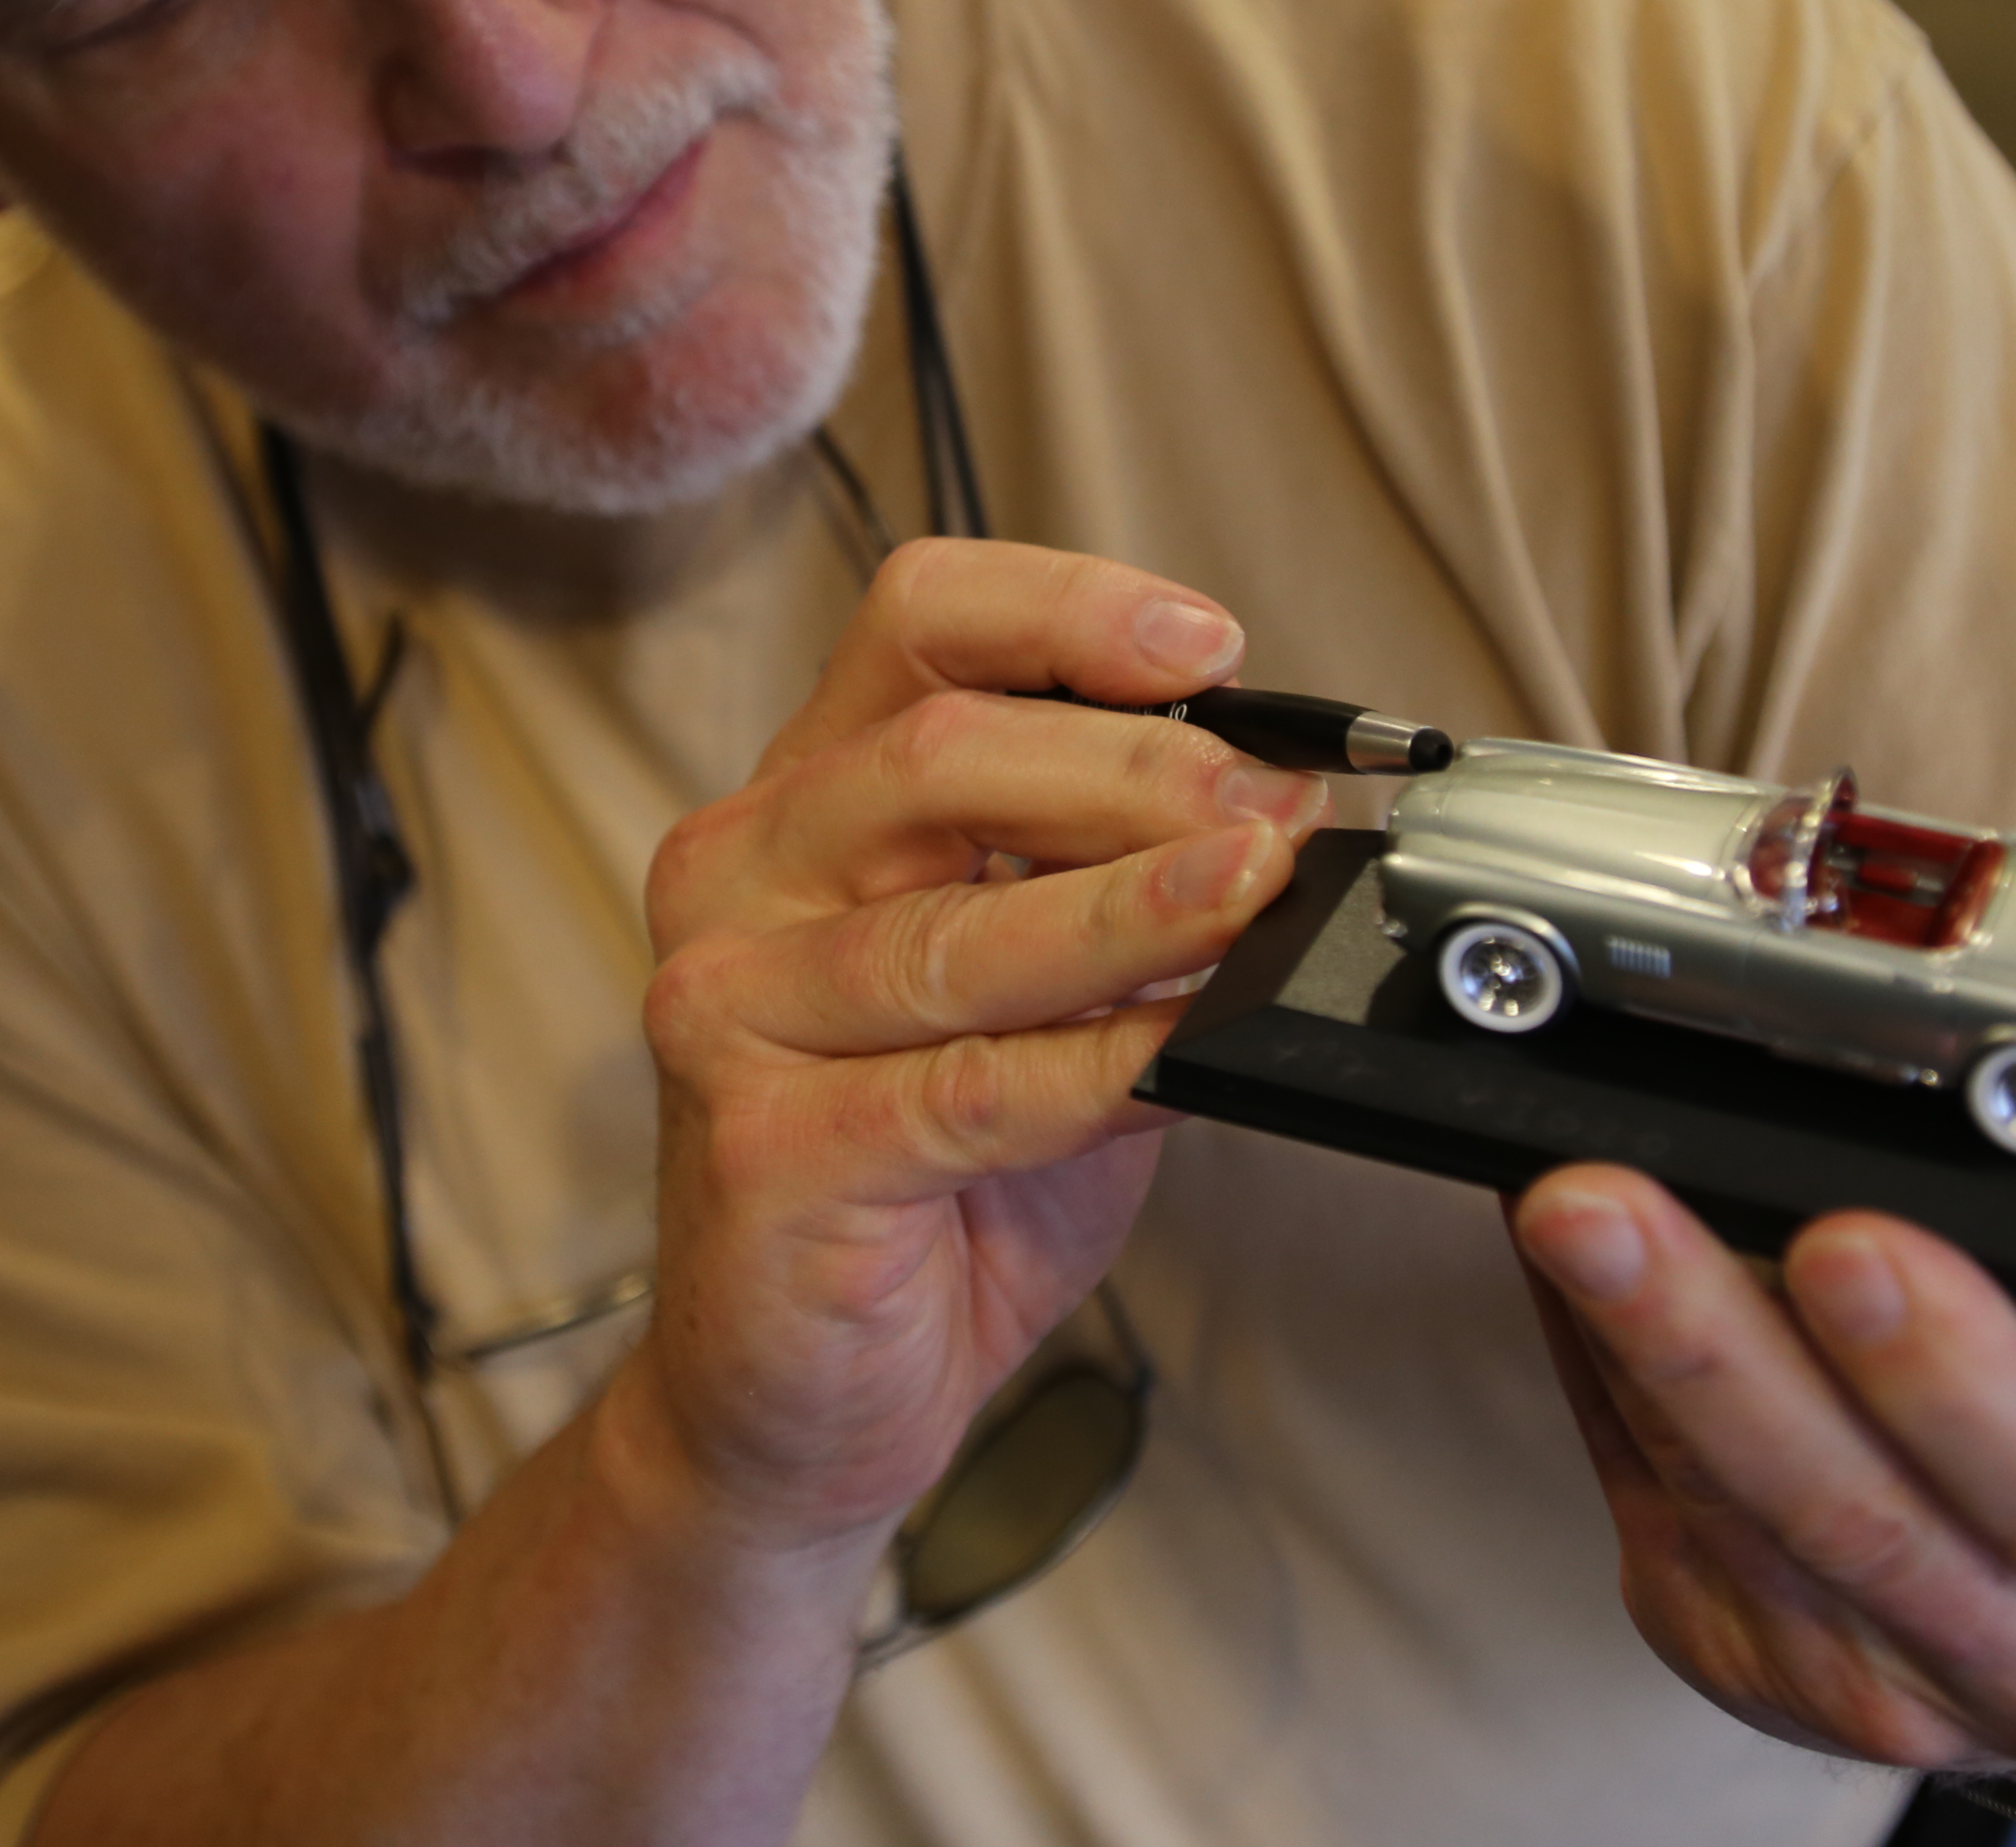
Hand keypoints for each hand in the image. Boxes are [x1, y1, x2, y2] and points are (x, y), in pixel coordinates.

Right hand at [622, 539, 1323, 1556]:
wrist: (790, 1405)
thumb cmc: (919, 1190)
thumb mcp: (1031, 1003)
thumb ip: (1112, 899)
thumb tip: (1285, 819)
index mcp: (798, 806)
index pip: (913, 623)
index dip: (1066, 610)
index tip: (1212, 646)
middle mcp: (737, 879)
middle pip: (937, 751)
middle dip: (1137, 769)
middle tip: (1278, 813)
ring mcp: (730, 1013)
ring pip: (954, 926)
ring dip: (1134, 907)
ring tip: (1259, 894)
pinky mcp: (764, 1149)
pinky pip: (965, 1091)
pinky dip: (1097, 1065)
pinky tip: (1193, 1056)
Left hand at [1516, 1166, 2015, 1794]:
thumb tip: (1884, 1156)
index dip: (1948, 1375)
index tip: (1845, 1245)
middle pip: (1847, 1513)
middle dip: (1704, 1342)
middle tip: (1605, 1210)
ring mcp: (1881, 1694)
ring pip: (1721, 1514)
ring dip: (1619, 1352)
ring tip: (1560, 1223)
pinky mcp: (1752, 1670)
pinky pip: (1650, 1511)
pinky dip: (1596, 1382)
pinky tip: (1566, 1285)